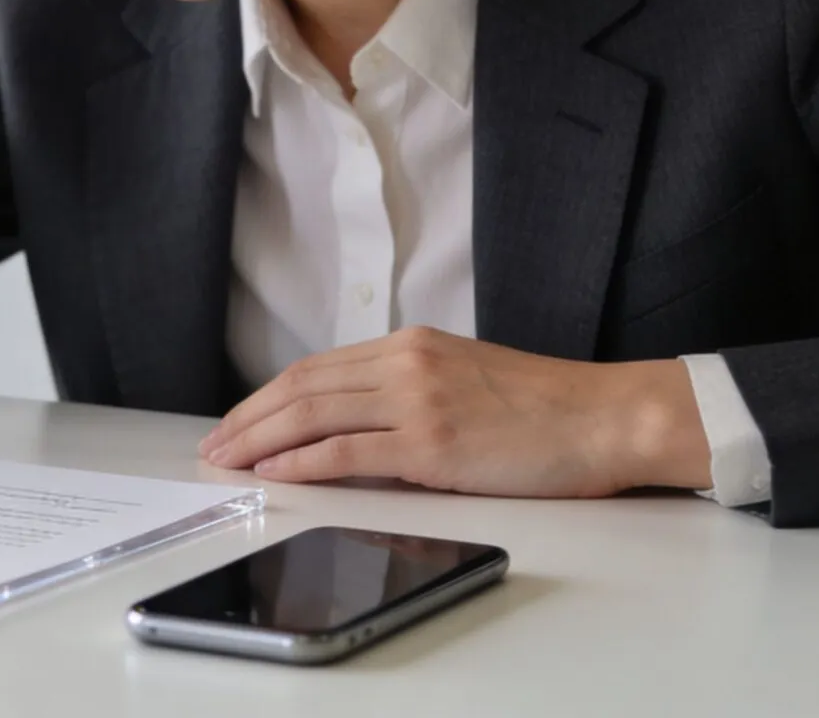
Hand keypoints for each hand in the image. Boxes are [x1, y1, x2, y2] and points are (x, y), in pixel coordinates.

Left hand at [196, 327, 712, 497]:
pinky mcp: (433, 442)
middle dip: (248, 419)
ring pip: (314, 414)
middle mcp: (407, 363)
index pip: (317, 368)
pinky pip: (349, 451)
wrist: (605, 416)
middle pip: (302, 387)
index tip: (237, 422)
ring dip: (260, 440)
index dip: (267, 397)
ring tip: (227, 462)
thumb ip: (409, 393)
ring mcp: (418, 400)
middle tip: (213, 446)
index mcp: (412, 346)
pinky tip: (275, 473)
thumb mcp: (466, 380)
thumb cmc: (546, 409)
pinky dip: (303, 462)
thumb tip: (356, 427)